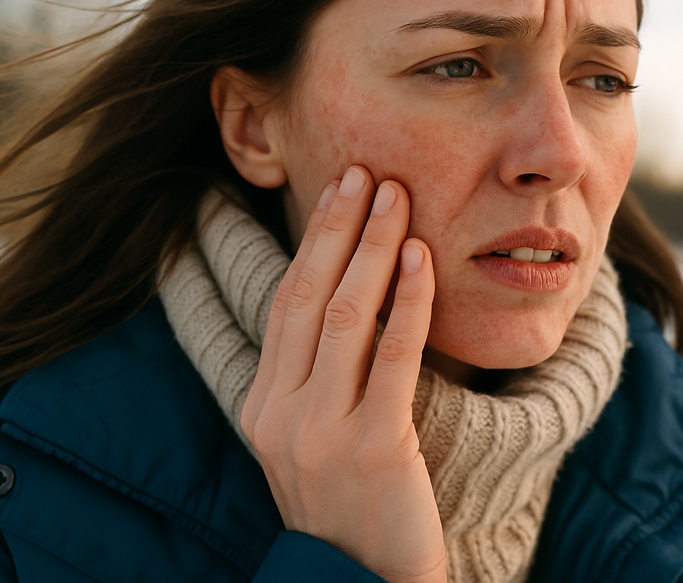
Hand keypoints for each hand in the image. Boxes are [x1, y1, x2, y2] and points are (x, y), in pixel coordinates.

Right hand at [240, 166, 445, 582]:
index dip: (311, 244)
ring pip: (343, 317)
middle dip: (337, 229)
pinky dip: (406, 302)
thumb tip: (343, 300)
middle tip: (364, 172)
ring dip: (372, 249)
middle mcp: (279, 415)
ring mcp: (320, 433)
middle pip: (306, 296)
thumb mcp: (313, 442)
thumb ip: (316, 380)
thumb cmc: (352, 510)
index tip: (336, 193)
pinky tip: (420, 259)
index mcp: (262, 407)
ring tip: (395, 196)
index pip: (283, 305)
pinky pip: (391, 357)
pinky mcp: (373, 449)